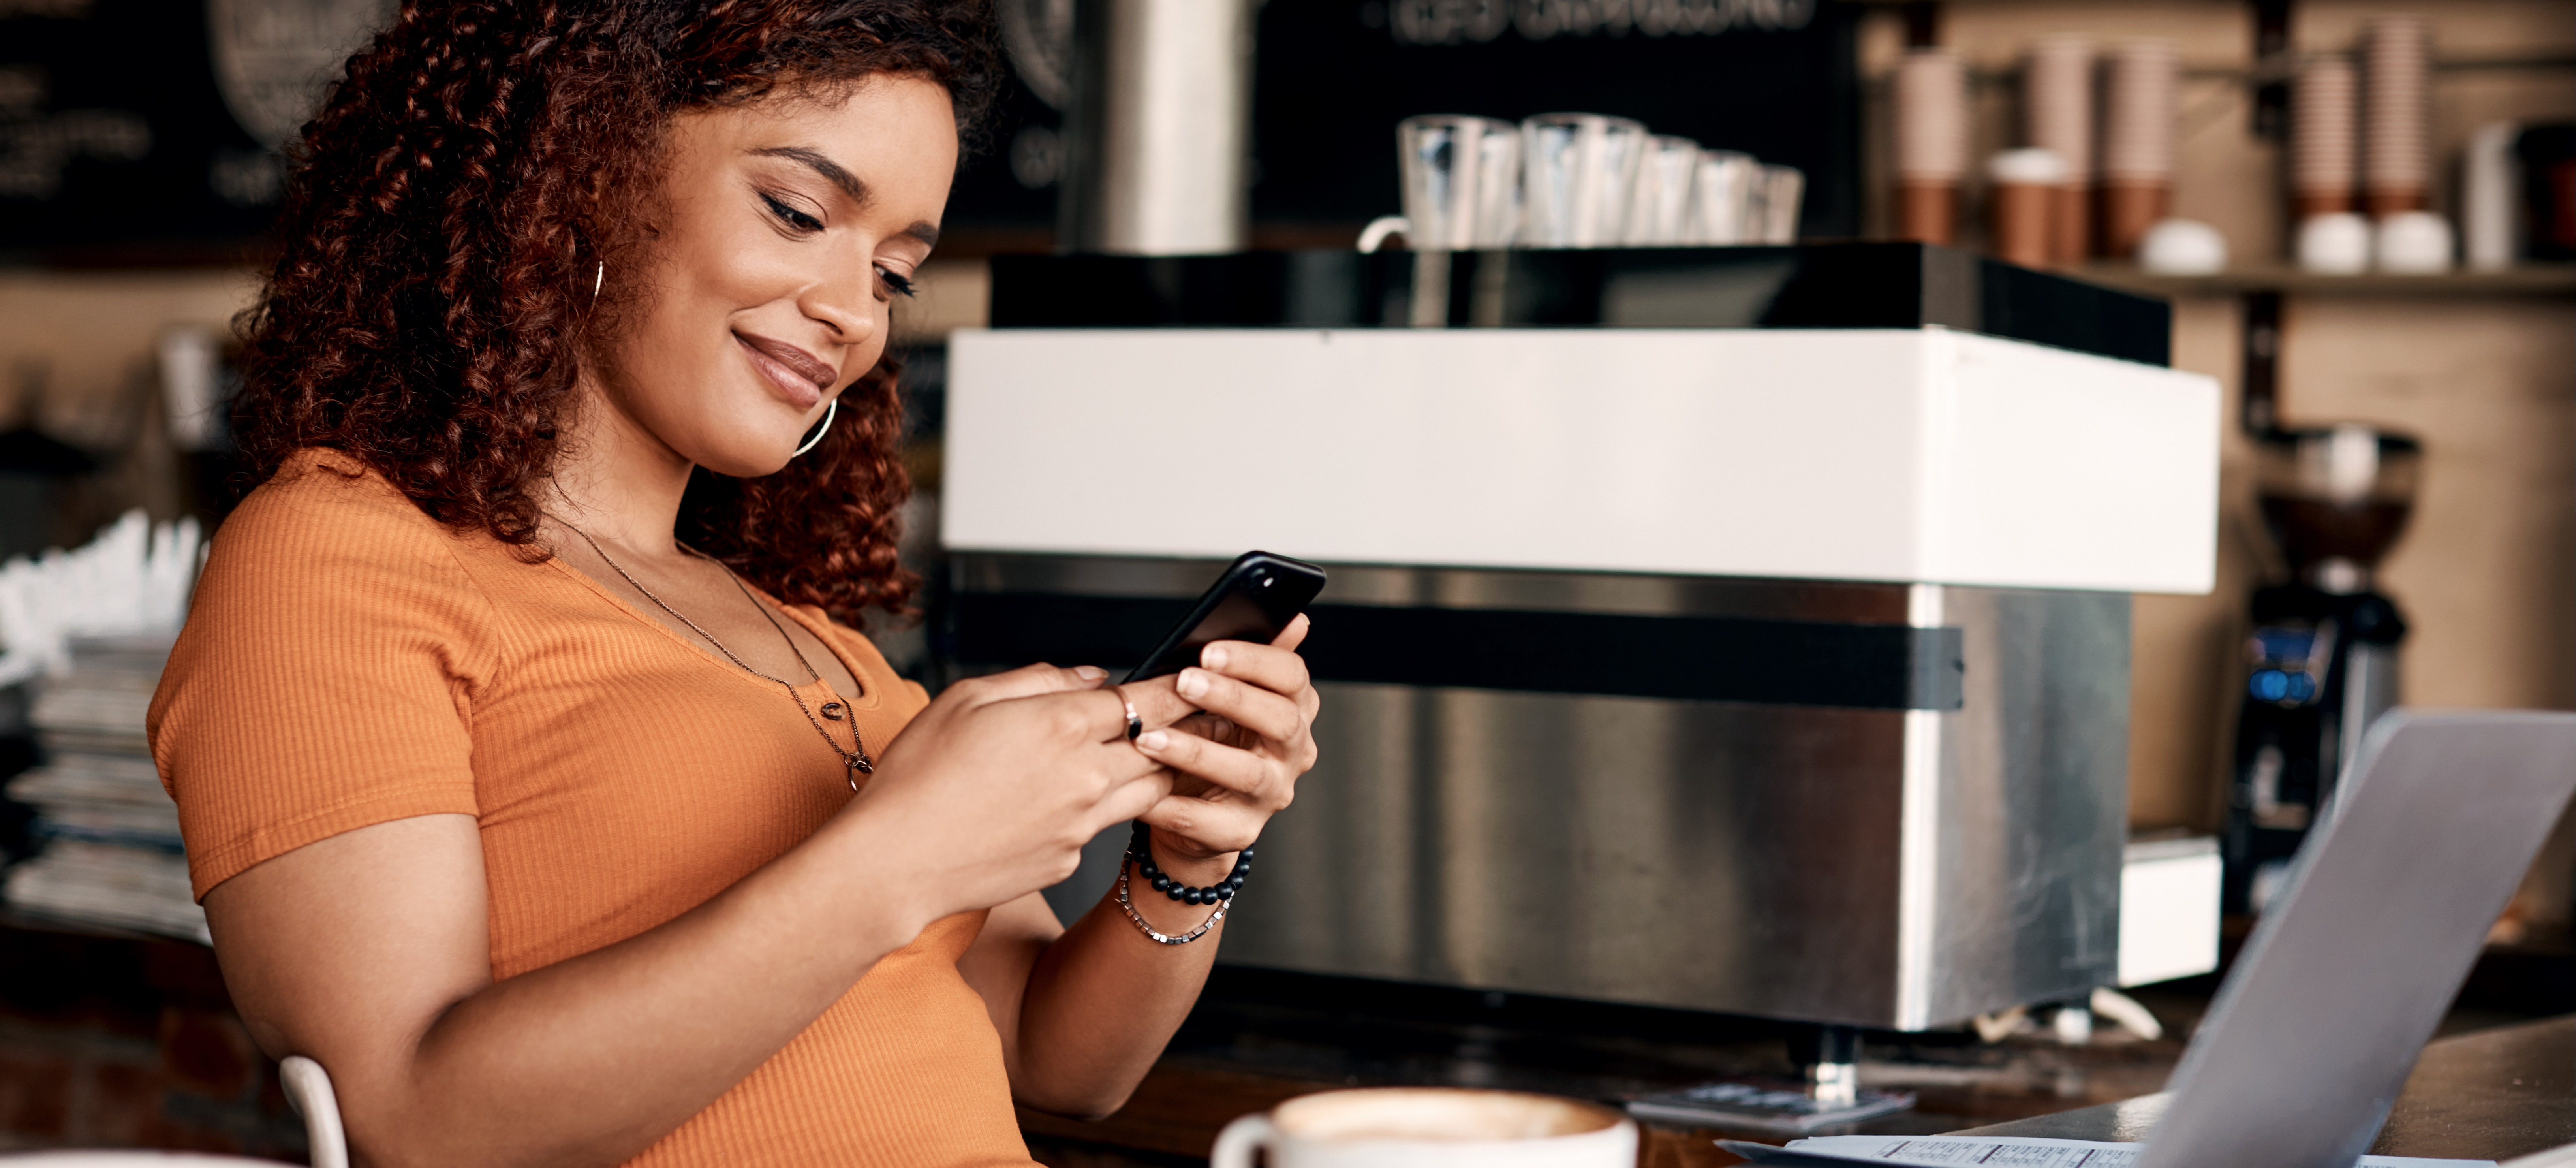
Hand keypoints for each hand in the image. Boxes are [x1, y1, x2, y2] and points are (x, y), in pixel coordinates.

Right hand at [856, 664, 1173, 922]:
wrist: (893, 861)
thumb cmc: (917, 774)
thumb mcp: (967, 698)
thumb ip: (1039, 680)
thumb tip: (1092, 678)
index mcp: (1061, 725)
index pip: (1145, 699)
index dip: (1177, 688)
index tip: (1195, 680)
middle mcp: (1085, 776)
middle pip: (1162, 748)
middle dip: (1181, 730)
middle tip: (1196, 717)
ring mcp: (1081, 825)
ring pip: (1147, 792)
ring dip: (1153, 771)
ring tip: (1151, 755)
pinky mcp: (1068, 860)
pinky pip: (1101, 828)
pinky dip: (1100, 811)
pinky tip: (1076, 802)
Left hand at [1128, 615, 1318, 865]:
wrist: (1193, 806)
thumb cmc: (1208, 737)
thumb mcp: (1224, 693)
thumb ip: (1251, 657)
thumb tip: (1295, 619)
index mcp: (1292, 709)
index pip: (1293, 677)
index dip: (1255, 661)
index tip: (1210, 649)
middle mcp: (1291, 752)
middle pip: (1281, 720)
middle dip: (1232, 698)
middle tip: (1184, 682)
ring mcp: (1270, 794)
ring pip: (1246, 771)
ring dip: (1197, 751)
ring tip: (1151, 739)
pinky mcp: (1241, 831)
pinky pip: (1210, 820)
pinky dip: (1175, 806)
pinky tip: (1145, 793)